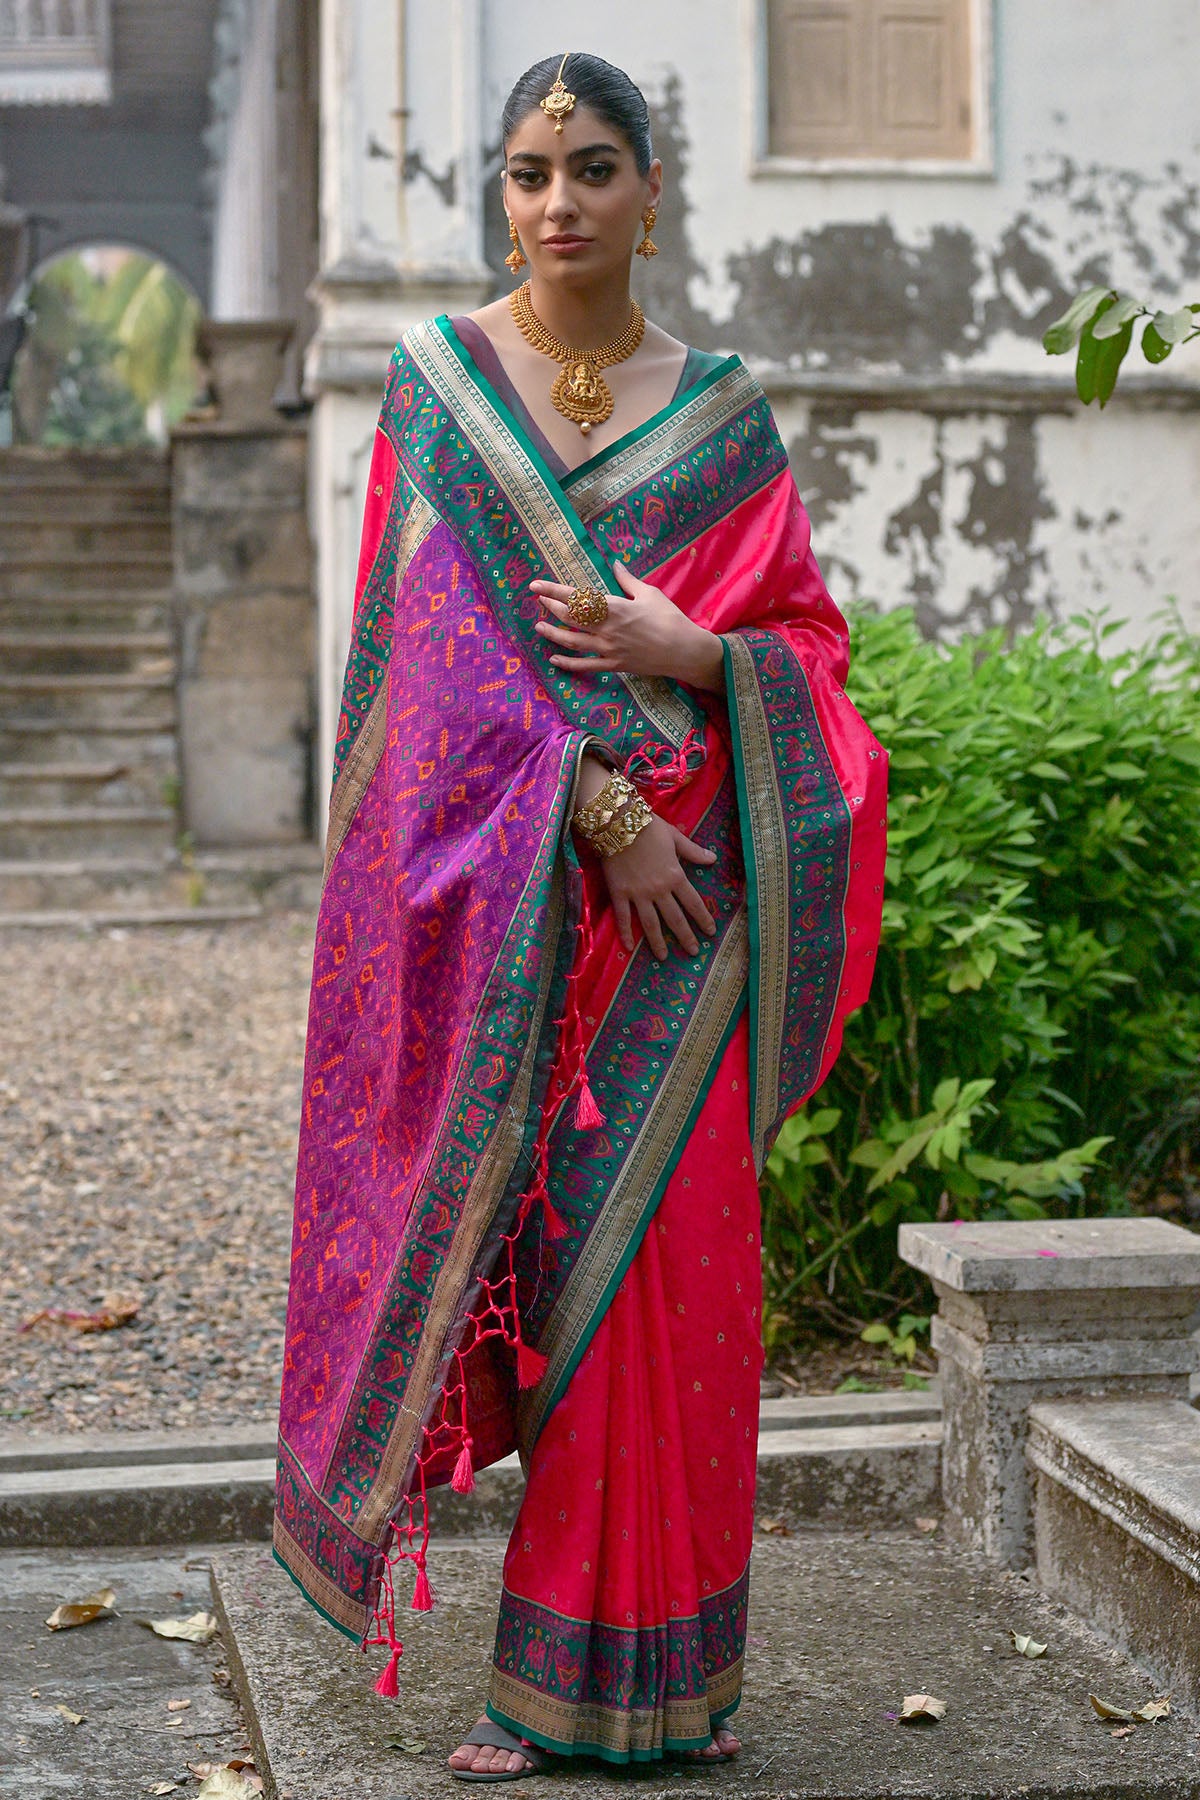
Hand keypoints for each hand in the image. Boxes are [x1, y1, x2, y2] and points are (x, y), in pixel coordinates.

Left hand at [533, 561, 724, 692]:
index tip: (536, 585)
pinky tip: (555, 659)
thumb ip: (627, 580)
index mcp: (614, 607)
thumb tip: (615, 563)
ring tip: (539, 627)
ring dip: (553, 634)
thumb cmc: (669, 618)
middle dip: (552, 607)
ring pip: (572, 641)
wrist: (683, 650)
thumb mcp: (649, 593)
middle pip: (570, 617)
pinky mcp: (614, 665)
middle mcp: (606, 628)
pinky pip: (586, 666)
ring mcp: (608, 649)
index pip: (576, 596)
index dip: (553, 590)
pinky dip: (568, 663)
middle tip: (540, 600)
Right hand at [597, 813, 717, 958]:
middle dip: (686, 937)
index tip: (710, 932)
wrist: (618, 822)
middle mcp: (659, 889)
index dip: (703, 919)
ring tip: (664, 957)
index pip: (693, 903)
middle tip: (693, 952)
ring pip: (651, 924)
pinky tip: (629, 948)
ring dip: (658, 942)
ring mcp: (638, 894)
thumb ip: (693, 852)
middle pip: (675, 919)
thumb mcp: (675, 837)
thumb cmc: (649, 827)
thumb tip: (713, 859)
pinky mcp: (619, 893)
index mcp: (675, 876)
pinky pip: (623, 917)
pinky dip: (626, 933)